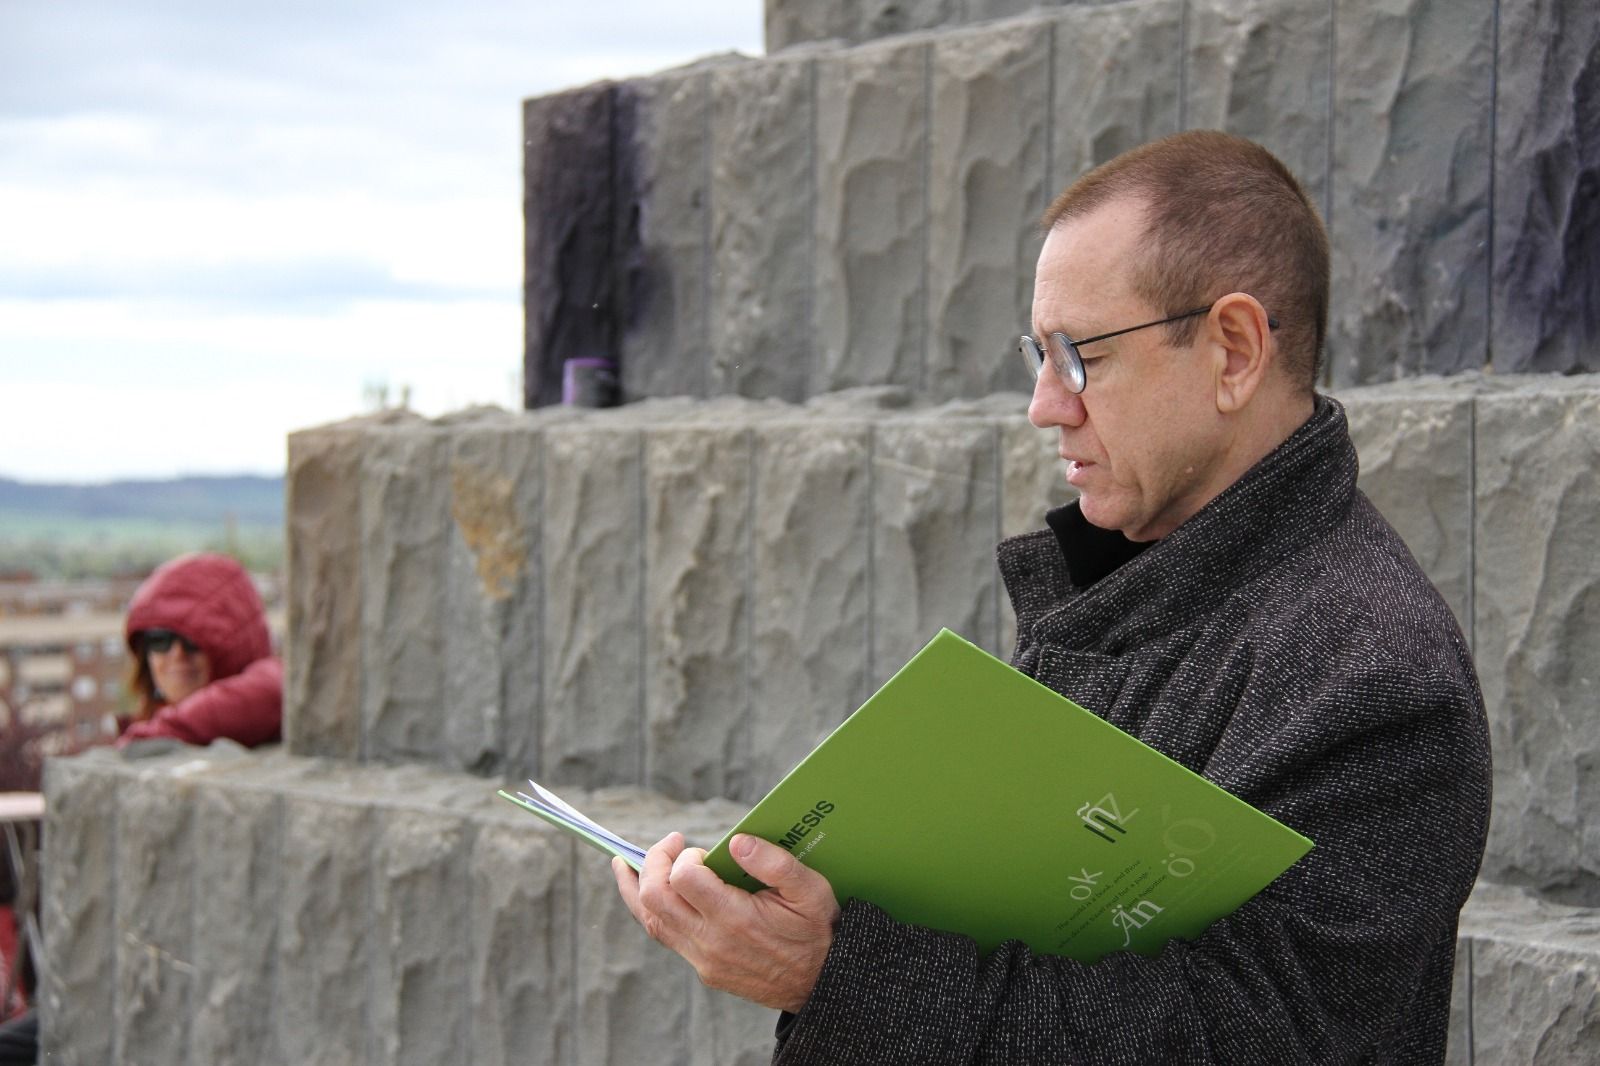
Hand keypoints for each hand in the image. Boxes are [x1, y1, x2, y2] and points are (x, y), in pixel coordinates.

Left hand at [614, 831, 840, 1011]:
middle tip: (670, 844)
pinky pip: (665, 936)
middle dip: (652, 863)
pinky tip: (648, 892)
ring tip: (627, 864)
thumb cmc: (816, 929)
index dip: (683, 857)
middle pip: (654, 899)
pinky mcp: (705, 969)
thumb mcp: (810, 890)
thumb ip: (775, 863)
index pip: (683, 879)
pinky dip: (650, 910)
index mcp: (736, 919)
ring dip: (635, 888)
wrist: (821, 983)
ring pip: (651, 921)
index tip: (698, 849)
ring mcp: (704, 960)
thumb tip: (736, 841)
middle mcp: (712, 942)